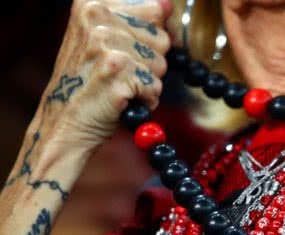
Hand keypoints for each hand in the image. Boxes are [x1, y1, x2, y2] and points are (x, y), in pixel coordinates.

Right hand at [31, 0, 171, 161]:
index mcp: (94, 4)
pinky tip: (122, 100)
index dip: (152, 35)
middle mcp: (97, 18)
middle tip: (121, 73)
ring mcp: (105, 44)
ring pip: (161, 64)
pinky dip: (145, 100)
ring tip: (120, 86)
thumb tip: (167, 5)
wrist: (66, 122)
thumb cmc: (90, 82)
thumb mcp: (107, 41)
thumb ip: (138, 20)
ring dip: (147, 82)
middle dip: (150, 61)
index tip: (133, 49)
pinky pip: (155, 86)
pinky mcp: (116, 71)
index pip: (156, 9)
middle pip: (162, 39)